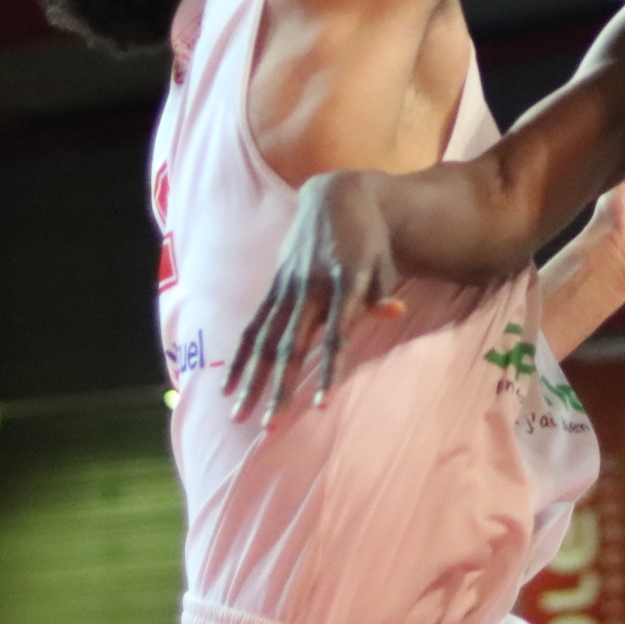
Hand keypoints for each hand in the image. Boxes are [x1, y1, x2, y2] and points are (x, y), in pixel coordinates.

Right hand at [224, 169, 405, 420]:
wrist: (337, 196)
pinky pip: (254, 325)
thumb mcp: (385, 262)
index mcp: (344, 283)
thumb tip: (396, 312)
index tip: (319, 405)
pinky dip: (239, 355)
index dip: (327, 371)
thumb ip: (382, 292)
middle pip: (291, 347)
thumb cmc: (371, 239)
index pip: (335, 337)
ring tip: (240, 415)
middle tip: (269, 427)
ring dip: (251, 379)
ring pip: (265, 339)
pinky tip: (228, 385)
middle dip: (279, 388)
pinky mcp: (275, 285)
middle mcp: (311, 287)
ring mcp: (288, 286)